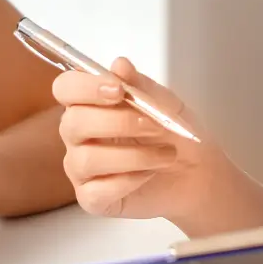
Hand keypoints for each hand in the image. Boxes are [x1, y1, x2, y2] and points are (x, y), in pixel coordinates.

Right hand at [53, 59, 228, 221]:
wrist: (197, 173)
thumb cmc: (175, 134)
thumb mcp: (164, 103)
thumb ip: (140, 85)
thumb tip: (119, 65)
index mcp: (89, 104)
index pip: (65, 88)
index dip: (85, 87)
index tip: (118, 91)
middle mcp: (77, 135)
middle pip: (73, 123)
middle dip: (118, 122)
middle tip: (155, 127)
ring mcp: (81, 169)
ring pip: (87, 159)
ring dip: (134, 155)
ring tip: (165, 154)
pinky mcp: (91, 199)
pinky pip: (97, 191)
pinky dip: (129, 181)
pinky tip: (149, 174)